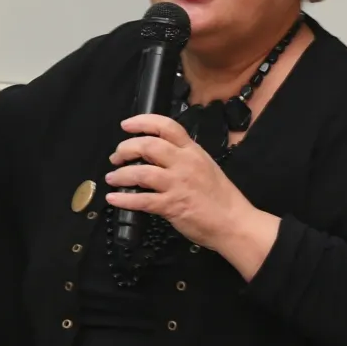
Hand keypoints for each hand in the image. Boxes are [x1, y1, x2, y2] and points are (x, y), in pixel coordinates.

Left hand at [103, 114, 280, 279]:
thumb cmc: (221, 197)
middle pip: (148, 145)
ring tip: (112, 178)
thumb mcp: (205, 166)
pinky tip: (114, 199)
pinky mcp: (172, 206)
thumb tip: (155, 154)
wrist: (234, 223)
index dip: (143, 122)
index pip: (167, 126)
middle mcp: (184, 163)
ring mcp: (178, 184)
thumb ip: (183, 157)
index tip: (126, 125)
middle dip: (126, 148)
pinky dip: (124, 199)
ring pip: (141, 172)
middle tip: (116, 156)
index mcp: (193, 151)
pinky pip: (141, 200)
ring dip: (121, 174)